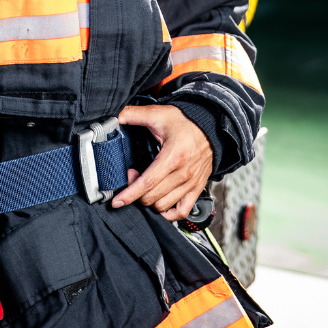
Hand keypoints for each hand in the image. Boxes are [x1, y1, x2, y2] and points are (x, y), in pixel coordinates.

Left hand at [111, 105, 212, 220]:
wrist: (210, 127)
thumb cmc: (186, 122)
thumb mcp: (158, 114)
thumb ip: (134, 114)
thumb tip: (116, 116)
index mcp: (173, 157)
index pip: (148, 182)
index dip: (130, 193)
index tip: (117, 201)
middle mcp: (183, 174)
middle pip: (153, 197)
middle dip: (136, 192)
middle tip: (132, 175)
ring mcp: (191, 184)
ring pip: (163, 206)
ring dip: (149, 201)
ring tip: (145, 186)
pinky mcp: (196, 189)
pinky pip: (182, 212)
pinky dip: (168, 214)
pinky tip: (159, 204)